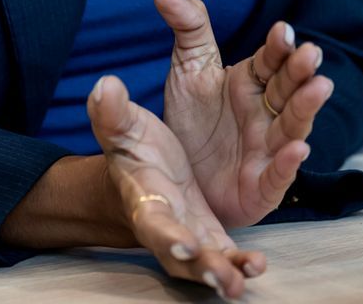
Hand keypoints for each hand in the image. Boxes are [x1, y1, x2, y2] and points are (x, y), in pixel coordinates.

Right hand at [86, 73, 266, 295]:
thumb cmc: (136, 154)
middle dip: (201, 266)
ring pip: (208, 262)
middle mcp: (169, 228)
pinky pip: (227, 254)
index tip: (184, 242)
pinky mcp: (214, 237)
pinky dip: (241, 261)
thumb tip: (104, 86)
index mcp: (145, 202)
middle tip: (222, 276)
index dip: (166, 234)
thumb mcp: (126, 130)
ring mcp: (193, 238)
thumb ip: (114, 114)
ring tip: (251, 271)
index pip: (153, 222)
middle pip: (182, 256)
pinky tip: (257, 265)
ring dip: (227, 270)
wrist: (149, 174)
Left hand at [155, 0, 334, 227]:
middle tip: (310, 53)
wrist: (171, 175)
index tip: (282, 31)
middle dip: (301, 71)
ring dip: (307, 107)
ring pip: (292, 126)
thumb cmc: (190, 121)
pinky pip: (279, 175)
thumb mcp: (188, 70)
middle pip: (288, 89)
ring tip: (320, 88)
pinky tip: (298, 149)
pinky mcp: (262, 186)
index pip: (271, 60)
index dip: (278, 46)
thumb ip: (187, 29)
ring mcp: (268, 149)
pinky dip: (290, 163)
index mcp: (253, 82)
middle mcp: (267, 113)